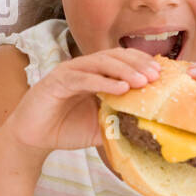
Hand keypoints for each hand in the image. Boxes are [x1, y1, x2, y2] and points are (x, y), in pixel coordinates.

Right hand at [4, 47, 159, 153]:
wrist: (33, 139)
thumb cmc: (65, 129)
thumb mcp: (100, 125)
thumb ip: (119, 120)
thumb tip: (150, 126)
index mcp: (94, 74)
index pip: (123, 60)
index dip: (142, 64)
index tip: (162, 75)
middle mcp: (82, 68)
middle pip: (115, 56)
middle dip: (138, 64)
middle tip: (157, 76)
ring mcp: (68, 72)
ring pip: (100, 63)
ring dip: (124, 70)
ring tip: (143, 81)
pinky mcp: (56, 82)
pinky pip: (83, 78)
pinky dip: (102, 82)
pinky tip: (120, 89)